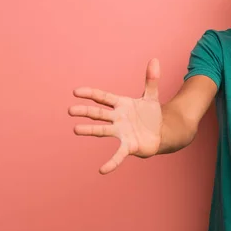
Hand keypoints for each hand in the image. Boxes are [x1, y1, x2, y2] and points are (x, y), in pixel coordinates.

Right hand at [68, 58, 162, 173]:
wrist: (161, 132)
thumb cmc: (151, 115)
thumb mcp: (151, 96)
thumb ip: (152, 79)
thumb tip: (154, 59)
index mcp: (121, 105)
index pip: (103, 97)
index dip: (91, 94)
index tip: (76, 92)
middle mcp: (117, 119)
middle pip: (99, 113)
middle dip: (85, 111)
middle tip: (70, 109)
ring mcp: (121, 132)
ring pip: (102, 130)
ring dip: (90, 130)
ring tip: (75, 129)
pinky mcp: (129, 146)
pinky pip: (118, 155)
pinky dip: (111, 163)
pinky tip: (102, 170)